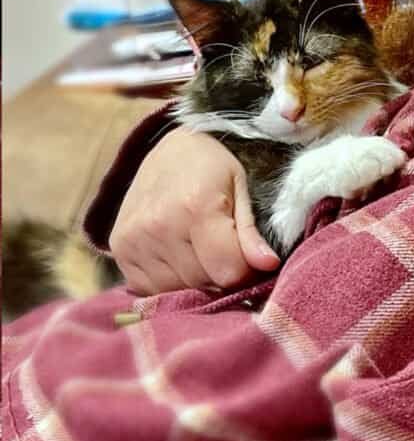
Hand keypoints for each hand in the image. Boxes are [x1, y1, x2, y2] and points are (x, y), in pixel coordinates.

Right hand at [108, 126, 279, 294]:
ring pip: (177, 290)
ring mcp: (133, 240)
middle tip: (224, 251)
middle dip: (220, 275)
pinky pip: (150, 289)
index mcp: (195, 207)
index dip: (246, 271)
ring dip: (195, 281)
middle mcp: (159, 226)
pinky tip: (177, 256)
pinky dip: (170, 281)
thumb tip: (267, 265)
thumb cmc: (210, 167)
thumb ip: (250, 231)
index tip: (249, 259)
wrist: (167, 150)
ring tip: (200, 251)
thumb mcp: (239, 187)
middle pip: (202, 283)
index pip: (228, 271)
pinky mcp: (118, 250)